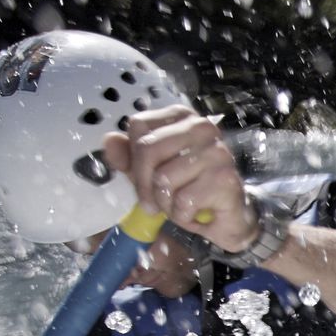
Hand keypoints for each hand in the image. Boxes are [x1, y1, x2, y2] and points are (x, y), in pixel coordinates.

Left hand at [100, 105, 256, 252]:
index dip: (132, 157)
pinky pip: (184, 199)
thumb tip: (109, 140)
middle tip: (152, 204)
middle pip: (148, 148)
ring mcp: (217, 151)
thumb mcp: (151, 172)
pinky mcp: (225, 179)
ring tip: (179, 206)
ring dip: (165, 203)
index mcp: (181, 117)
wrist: (227, 218)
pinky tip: (195, 213)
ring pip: (164, 177)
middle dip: (143, 184)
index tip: (141, 178)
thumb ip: (128, 157)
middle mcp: (202, 127)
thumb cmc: (189, 191)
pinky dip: (182, 215)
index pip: (139, 125)